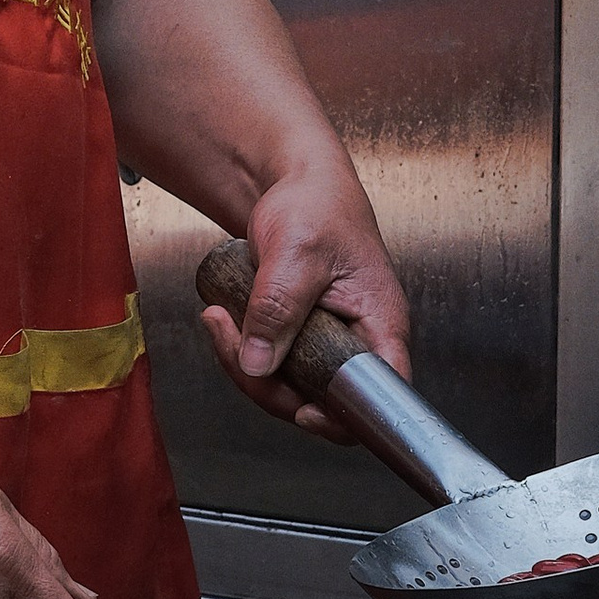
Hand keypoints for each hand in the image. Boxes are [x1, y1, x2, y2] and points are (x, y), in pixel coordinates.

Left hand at [195, 160, 410, 439]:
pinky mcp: (302, 337)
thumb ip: (279, 308)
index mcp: (380, 324)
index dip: (343, 416)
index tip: (302, 411)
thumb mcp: (297, 252)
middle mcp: (359, 341)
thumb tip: (258, 364)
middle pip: (322, 400)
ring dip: (245, 363)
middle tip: (229, 337)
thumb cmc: (316, 204)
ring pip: (290, 386)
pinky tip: (224, 319)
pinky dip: (243, 350)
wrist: (296, 182)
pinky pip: (274, 366)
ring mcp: (330, 342)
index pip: (380, 395)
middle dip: (267, 382)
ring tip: (218, 319)